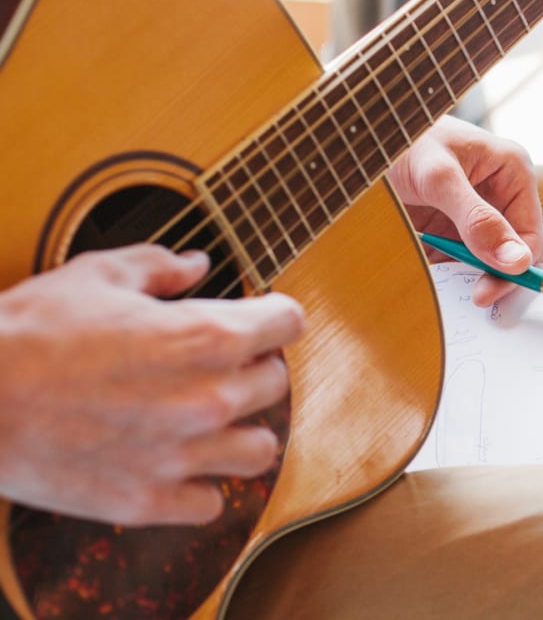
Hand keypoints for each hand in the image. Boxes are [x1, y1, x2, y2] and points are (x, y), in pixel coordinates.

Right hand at [0, 245, 304, 525]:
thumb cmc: (27, 332)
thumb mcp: (94, 275)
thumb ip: (158, 266)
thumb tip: (197, 264)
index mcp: (206, 336)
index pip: (289, 321)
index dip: (273, 315)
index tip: (258, 319)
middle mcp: (209, 398)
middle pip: (277, 383)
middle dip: (253, 368)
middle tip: (218, 366)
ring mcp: (183, 454)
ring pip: (260, 450)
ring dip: (241, 432)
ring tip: (210, 421)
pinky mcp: (150, 500)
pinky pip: (211, 502)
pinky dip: (199, 486)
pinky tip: (176, 465)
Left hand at [389, 116, 542, 307]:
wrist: (358, 141)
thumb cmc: (401, 142)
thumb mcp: (439, 178)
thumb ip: (478, 219)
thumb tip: (517, 260)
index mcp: (513, 174)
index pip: (530, 234)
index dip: (516, 266)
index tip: (489, 290)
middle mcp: (500, 197)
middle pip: (516, 252)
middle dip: (500, 277)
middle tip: (477, 298)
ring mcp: (476, 217)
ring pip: (490, 264)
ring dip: (473, 280)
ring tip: (451, 293)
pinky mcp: (451, 232)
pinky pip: (461, 266)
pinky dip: (451, 280)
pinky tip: (436, 285)